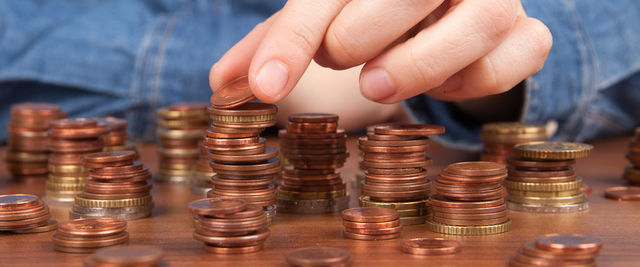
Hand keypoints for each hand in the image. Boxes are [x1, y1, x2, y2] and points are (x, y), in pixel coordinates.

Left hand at [209, 0, 551, 103]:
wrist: (446, 3)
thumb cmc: (373, 9)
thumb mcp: (321, 15)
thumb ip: (276, 44)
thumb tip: (222, 84)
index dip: (293, 39)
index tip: (263, 86)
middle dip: (357, 36)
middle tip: (339, 59)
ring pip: (480, 19)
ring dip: (420, 63)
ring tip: (376, 85)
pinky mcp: (528, 30)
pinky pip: (517, 54)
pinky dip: (476, 80)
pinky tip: (444, 84)